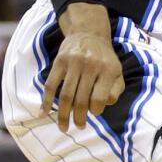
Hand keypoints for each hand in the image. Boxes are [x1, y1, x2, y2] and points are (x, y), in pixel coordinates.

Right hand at [41, 5, 124, 131]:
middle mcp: (91, 65)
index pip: (100, 98)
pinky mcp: (59, 61)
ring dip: (63, 115)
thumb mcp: (117, 72)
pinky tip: (44, 114)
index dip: (96, 110)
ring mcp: (74, 63)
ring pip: (66, 95)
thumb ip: (115, 90)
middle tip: (78, 128)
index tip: (94, 113)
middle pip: (81, 99)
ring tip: (64, 127)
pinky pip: (50, 85)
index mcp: (108, 69)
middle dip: (79, 118)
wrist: (89, 34)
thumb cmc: (104, 59)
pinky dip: (46, 101)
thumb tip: (104, 106)